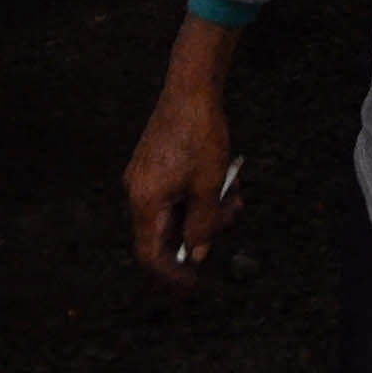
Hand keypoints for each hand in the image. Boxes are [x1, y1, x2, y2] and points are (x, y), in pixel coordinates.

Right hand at [125, 16, 243, 292]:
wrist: (191, 89)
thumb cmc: (200, 136)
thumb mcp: (210, 187)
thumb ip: (203, 226)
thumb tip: (196, 255)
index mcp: (145, 201)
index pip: (149, 254)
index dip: (170, 274)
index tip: (192, 283)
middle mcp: (137, 192)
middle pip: (166, 233)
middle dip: (201, 233)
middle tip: (231, 216)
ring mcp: (144, 178)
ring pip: (175, 212)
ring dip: (205, 212)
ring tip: (234, 196)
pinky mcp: (153, 166)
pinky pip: (175, 194)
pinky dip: (198, 196)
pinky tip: (223, 182)